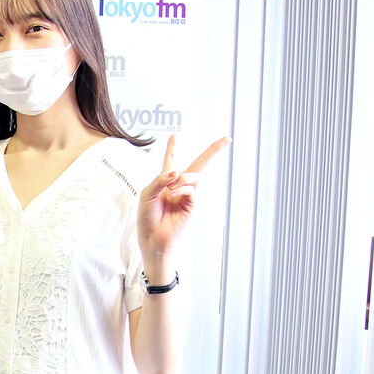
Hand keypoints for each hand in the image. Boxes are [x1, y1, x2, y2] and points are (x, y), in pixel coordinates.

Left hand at [137, 134, 230, 261]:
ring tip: (170, 188)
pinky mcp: (191, 204)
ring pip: (192, 175)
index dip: (174, 147)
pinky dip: (181, 188)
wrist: (152, 238)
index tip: (176, 135)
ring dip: (182, 178)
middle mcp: (178, 186)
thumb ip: (159, 179)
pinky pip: (191, 189)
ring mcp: (186, 195)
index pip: (171, 160)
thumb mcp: (146, 194)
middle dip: (213, 151)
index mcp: (164, 181)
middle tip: (227, 139)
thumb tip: (178, 172)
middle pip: (198, 164)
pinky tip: (172, 193)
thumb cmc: (147, 217)